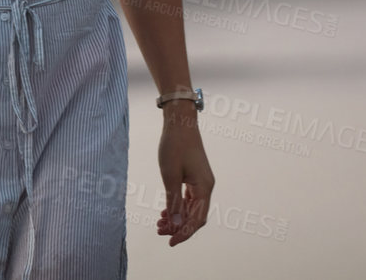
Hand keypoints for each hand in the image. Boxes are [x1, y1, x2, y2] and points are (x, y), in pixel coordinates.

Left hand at [156, 105, 213, 245]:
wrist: (180, 122)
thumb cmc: (174, 146)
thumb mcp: (170, 176)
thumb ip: (174, 202)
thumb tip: (176, 225)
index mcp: (204, 188)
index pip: (197, 220)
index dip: (184, 233)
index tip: (170, 243)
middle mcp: (206, 187)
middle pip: (195, 216)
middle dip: (178, 227)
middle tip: (159, 231)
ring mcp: (201, 182)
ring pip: (191, 208)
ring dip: (177, 218)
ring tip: (159, 223)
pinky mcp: (195, 177)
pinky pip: (188, 199)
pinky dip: (178, 207)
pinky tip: (165, 212)